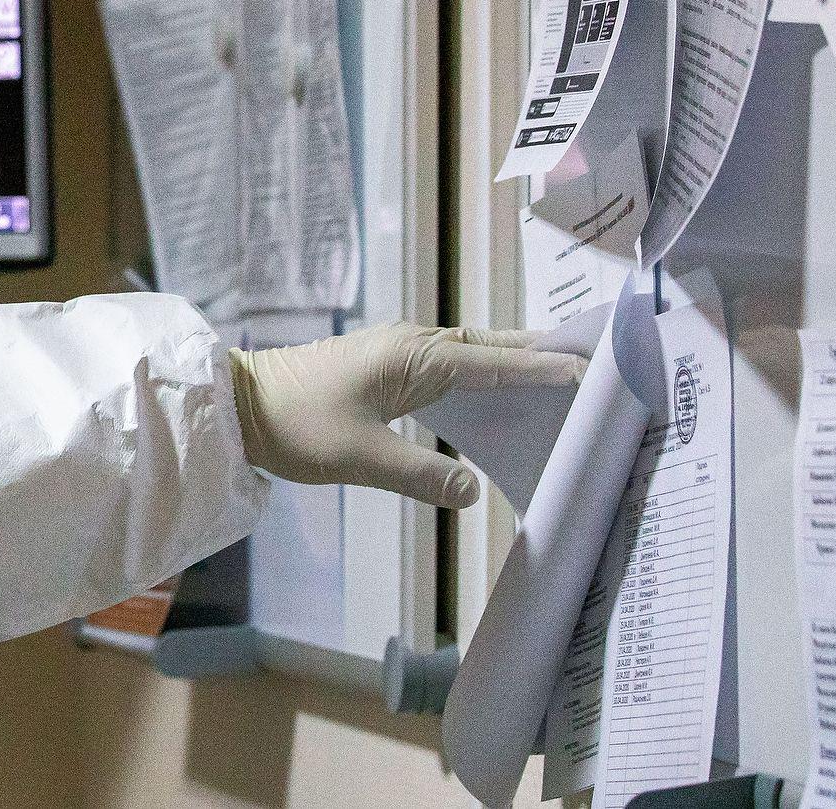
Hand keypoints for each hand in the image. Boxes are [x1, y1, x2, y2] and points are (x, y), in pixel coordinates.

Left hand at [228, 325, 585, 507]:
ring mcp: (398, 351)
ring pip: (472, 354)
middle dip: (541, 357)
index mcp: (413, 356)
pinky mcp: (387, 365)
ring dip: (514, 365)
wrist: (239, 405)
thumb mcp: (360, 458)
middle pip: (491, 347)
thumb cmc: (294, 425)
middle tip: (597, 366)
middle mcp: (411, 344)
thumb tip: (473, 492)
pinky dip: (484, 376)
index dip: (544, 369)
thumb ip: (421, 474)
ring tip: (565, 383)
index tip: (592, 371)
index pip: (495, 360)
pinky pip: (451, 366)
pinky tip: (500, 398)